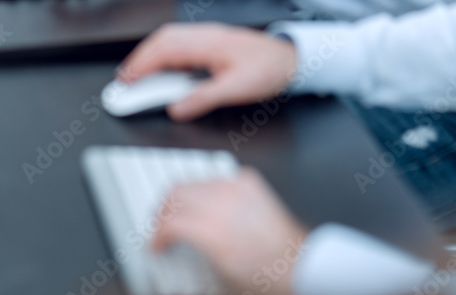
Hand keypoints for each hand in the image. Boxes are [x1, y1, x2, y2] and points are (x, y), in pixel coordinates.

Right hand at [118, 23, 297, 118]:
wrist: (292, 57)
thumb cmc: (270, 69)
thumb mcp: (237, 90)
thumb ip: (204, 98)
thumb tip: (176, 108)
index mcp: (207, 44)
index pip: (164, 51)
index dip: (141, 66)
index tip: (126, 82)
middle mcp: (204, 35)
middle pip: (161, 41)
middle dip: (138, 60)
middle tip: (124, 81)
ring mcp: (207, 35)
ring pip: (168, 39)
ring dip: (149, 55)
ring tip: (137, 76)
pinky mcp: (211, 40)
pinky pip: (179, 42)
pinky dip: (162, 54)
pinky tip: (163, 68)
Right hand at [153, 168, 306, 294]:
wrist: (299, 265)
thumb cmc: (266, 277)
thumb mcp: (220, 278)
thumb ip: (191, 259)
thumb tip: (173, 259)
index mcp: (211, 232)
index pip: (168, 222)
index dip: (156, 236)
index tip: (157, 244)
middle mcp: (221, 204)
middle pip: (175, 193)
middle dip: (163, 211)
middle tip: (162, 225)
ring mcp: (235, 188)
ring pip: (194, 181)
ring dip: (182, 198)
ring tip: (182, 214)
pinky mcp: (248, 181)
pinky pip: (217, 177)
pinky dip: (207, 190)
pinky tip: (208, 204)